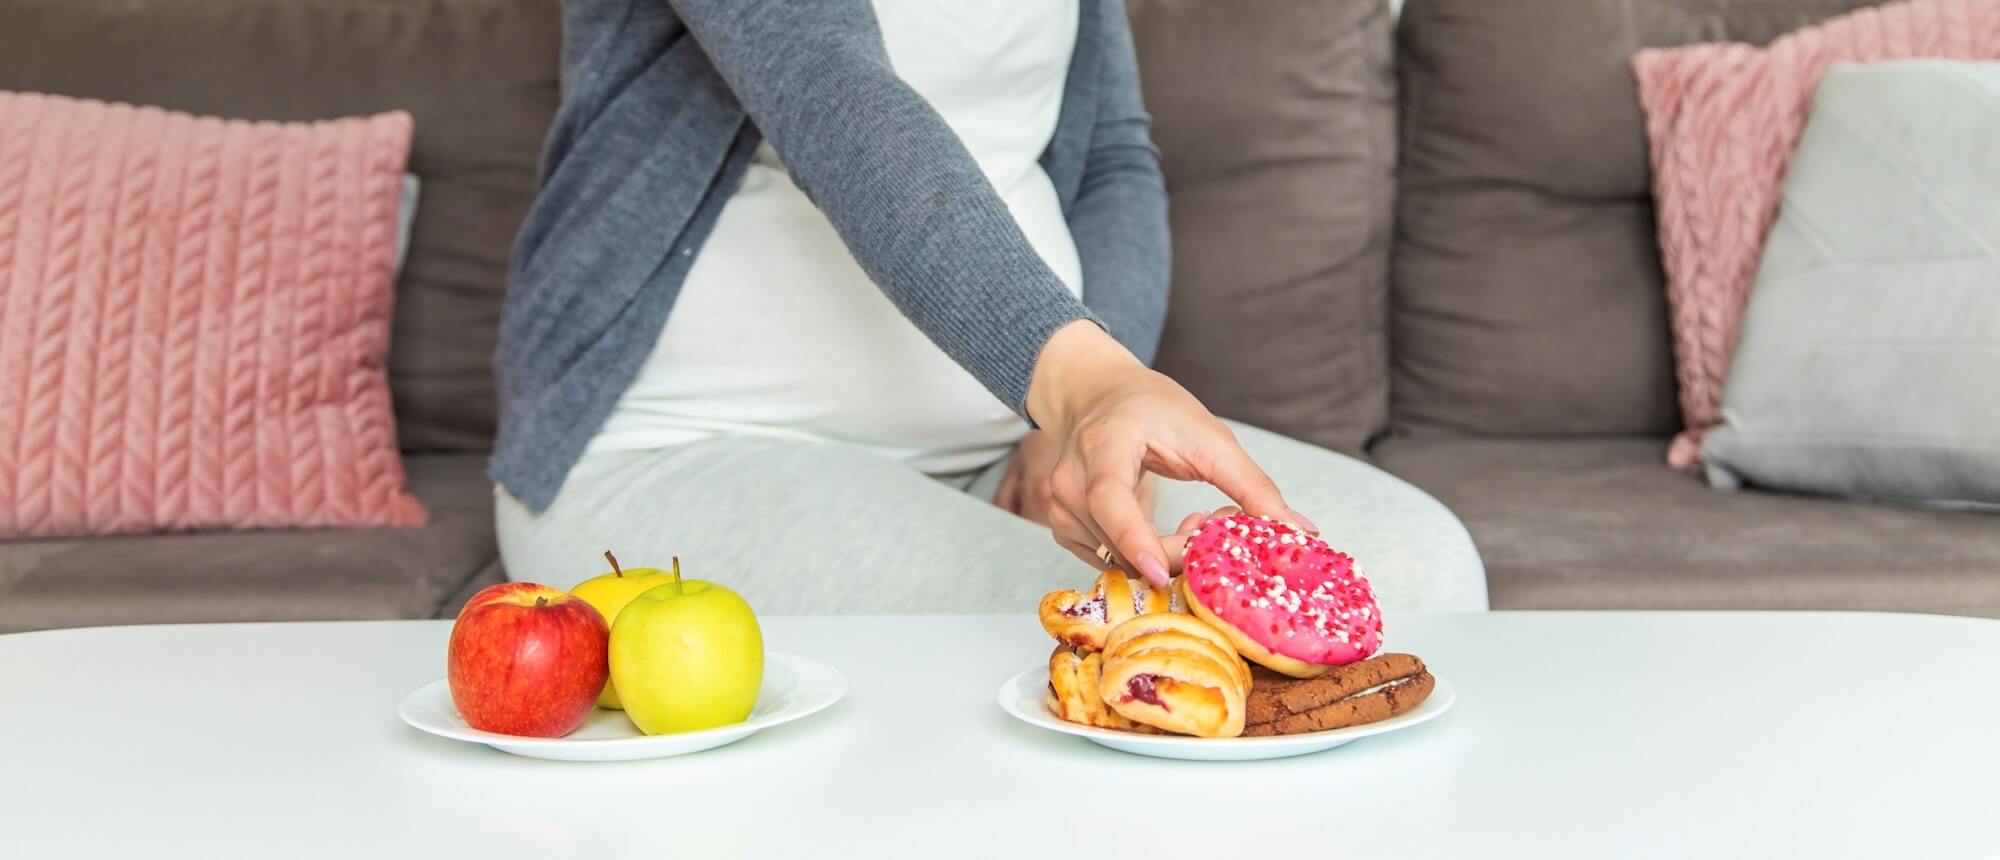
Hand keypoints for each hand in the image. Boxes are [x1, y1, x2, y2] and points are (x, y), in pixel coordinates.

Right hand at [1025, 321, 1315, 586]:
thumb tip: (1300, 532)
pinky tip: (1166, 532)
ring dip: (1166, 555)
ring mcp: (1060, 510)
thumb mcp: (1208, 435)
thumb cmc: (1149, 408)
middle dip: (1179, 549)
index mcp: (1103, 445)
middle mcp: (1070, 481)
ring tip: (1195, 520)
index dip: (1136, 538)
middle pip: (1122, 542)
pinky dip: (1145, 556)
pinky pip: (1111, 561)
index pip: (1110, 499)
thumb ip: (1252, 486)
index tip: (1162, 570)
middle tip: (1216, 524)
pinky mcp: (1065, 530)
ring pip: (1119, 560)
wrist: (1096, 396)